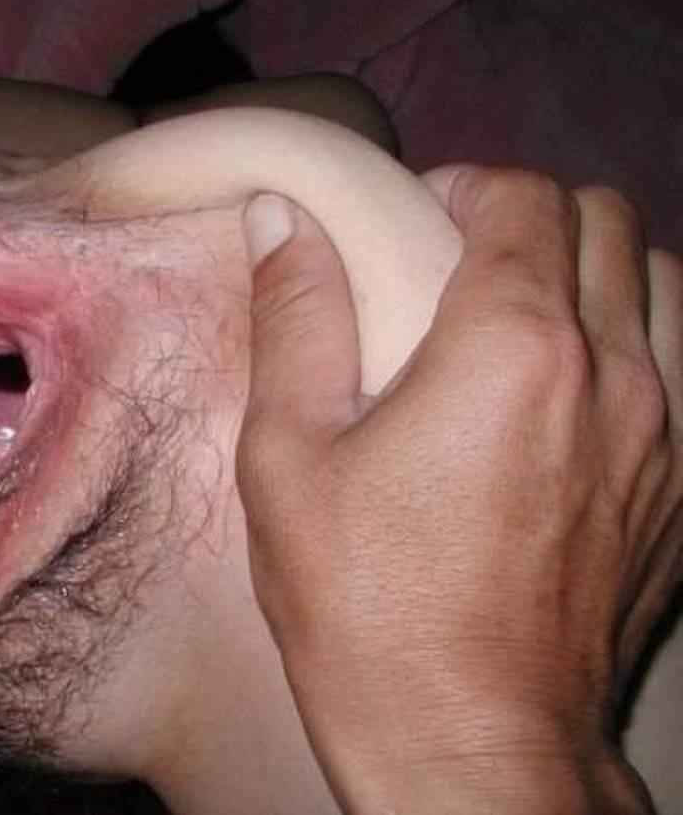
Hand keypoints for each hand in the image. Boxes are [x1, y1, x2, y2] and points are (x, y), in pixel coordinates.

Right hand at [237, 168, 682, 813]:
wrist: (468, 740)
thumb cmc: (363, 605)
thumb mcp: (288, 458)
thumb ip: (295, 321)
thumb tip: (284, 219)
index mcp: (511, 350)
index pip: (524, 199)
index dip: (464, 188)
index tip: (414, 224)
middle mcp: (612, 375)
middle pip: (607, 222)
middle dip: (531, 216)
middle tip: (461, 263)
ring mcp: (665, 436)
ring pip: (666, 284)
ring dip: (598, 271)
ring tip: (529, 316)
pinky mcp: (682, 493)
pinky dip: (639, 340)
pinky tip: (575, 389)